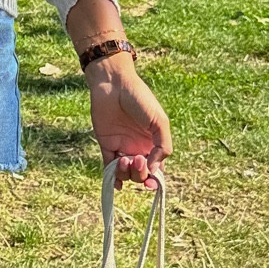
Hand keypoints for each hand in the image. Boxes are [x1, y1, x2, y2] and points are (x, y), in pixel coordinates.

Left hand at [85, 57, 171, 190]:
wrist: (114, 84)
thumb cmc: (140, 99)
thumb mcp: (159, 122)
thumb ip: (162, 147)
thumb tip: (153, 170)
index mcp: (154, 142)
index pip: (156, 168)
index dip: (154, 179)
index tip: (151, 183)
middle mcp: (138, 147)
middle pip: (141, 173)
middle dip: (140, 174)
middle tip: (136, 160)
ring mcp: (122, 146)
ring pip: (125, 173)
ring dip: (126, 174)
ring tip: (124, 160)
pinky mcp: (106, 144)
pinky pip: (108, 167)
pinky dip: (112, 178)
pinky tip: (115, 182)